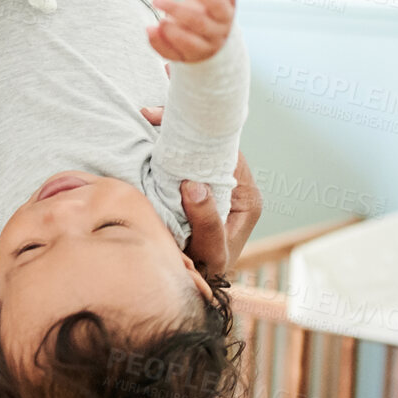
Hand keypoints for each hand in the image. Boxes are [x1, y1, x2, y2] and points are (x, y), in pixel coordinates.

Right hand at [140, 107, 262, 276]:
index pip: (227, 153)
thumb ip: (206, 222)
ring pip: (199, 150)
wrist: (198, 285)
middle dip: (184, 127)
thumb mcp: (210, 251)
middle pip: (213, 145)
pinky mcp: (200, 187)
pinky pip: (188, 160)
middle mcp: (235, 186)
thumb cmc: (208, 271)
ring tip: (150, 117)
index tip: (165, 122)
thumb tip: (194, 184)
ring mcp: (217, 185)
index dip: (200, 136)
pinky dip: (170, 147)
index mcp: (246, 197)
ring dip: (175, 134)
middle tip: (153, 113)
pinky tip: (153, 134)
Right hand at [148, 0, 236, 63]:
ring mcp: (226, 17)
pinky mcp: (231, 1)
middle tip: (156, 1)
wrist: (215, 38)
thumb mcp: (174, 50)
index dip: (174, 34)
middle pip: (200, 22)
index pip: (191, 44)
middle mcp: (218, 34)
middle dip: (176, 10)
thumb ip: (159, 42)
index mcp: (204, 50)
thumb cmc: (187, 42)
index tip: (159, 23)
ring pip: (217, 4)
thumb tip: (149, 29)